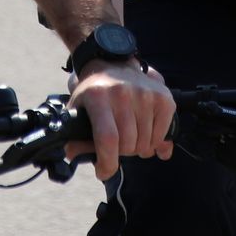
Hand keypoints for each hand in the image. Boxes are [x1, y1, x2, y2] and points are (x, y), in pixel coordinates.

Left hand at [66, 60, 175, 179]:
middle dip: (121, 155)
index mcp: (98, 97)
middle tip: (117, 148)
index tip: (103, 171)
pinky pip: (162, 134)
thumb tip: (72, 155)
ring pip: (145, 143)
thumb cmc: (94, 92)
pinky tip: (147, 135)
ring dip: (139, 149)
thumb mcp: (78, 109)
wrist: (112, 63)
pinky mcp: (163, 97)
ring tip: (132, 139)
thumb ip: (75, 135)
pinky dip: (155, 142)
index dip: (107, 162)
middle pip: (128, 144)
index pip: (107, 139)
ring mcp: (145, 94)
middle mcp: (123, 93)